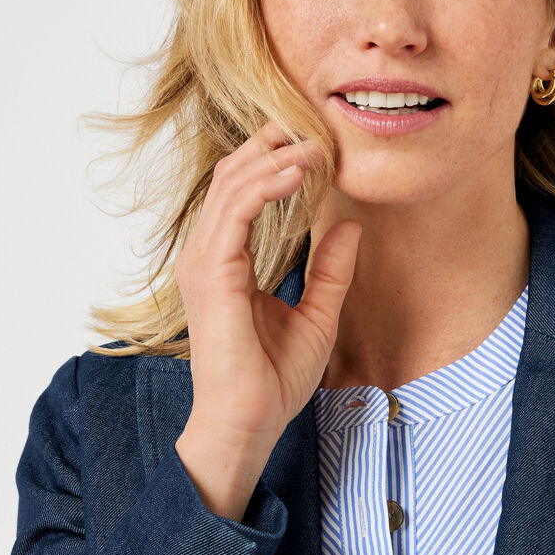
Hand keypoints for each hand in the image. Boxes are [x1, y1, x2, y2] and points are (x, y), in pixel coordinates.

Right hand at [174, 121, 360, 519]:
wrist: (248, 421)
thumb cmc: (272, 381)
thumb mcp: (317, 315)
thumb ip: (330, 271)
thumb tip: (350, 227)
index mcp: (225, 263)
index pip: (242, 195)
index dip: (275, 165)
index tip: (315, 149)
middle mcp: (206, 256)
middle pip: (233, 178)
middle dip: (272, 149)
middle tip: (314, 132)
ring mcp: (203, 262)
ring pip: (233, 185)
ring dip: (275, 161)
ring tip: (313, 148)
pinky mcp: (211, 272)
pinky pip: (236, 209)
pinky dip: (267, 186)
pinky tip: (298, 174)